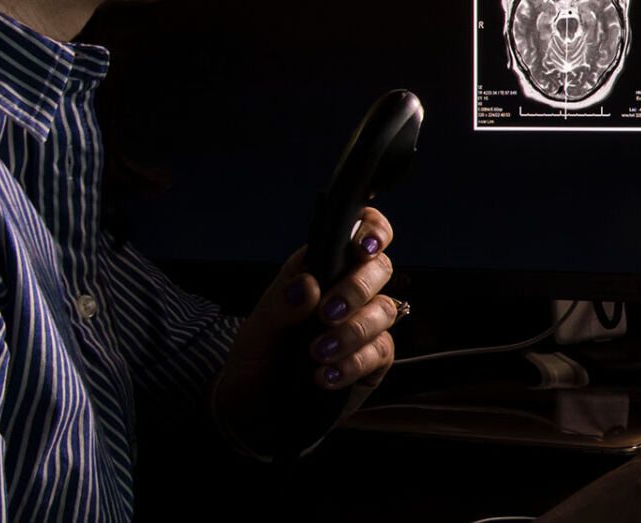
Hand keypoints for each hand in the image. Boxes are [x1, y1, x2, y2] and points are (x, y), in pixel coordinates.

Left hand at [211, 205, 403, 452]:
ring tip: (316, 354)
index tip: (363, 248)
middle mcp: (349, 291)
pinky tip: (324, 376)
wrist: (255, 410)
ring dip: (353, 331)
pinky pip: (380, 351)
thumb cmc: (257, 358)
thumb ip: (281, 306)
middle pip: (380, 269)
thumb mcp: (257, 330)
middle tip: (327, 314)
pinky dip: (353, 363)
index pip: (360, 232)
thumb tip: (309, 285)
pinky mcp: (374, 360)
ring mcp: (365, 325)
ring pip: (385, 311)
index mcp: (322, 269)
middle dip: (357, 288)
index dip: (373, 230)